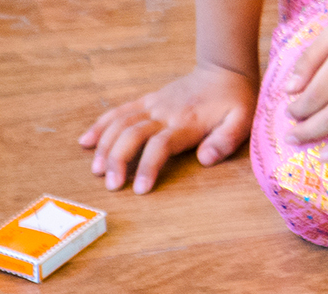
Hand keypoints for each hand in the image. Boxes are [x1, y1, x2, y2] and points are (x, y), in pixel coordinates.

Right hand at [79, 64, 257, 193]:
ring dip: (105, 146)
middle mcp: (164, 113)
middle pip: (132, 135)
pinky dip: (101, 126)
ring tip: (96, 170)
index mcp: (186, 123)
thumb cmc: (235, 101)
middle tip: (111, 185)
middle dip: (118, 160)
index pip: (160, 146)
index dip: (147, 167)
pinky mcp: (148, 100)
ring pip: (120, 123)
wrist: (224, 70)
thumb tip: (205, 160)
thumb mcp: (241, 122)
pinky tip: (86, 141)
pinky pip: (119, 112)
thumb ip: (225, 141)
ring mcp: (153, 105)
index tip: (139, 189)